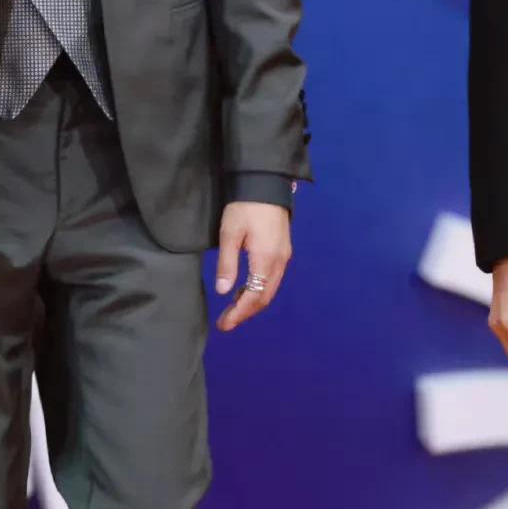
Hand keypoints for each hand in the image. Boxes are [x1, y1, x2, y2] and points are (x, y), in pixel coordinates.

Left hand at [214, 201, 291, 331]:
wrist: (266, 183)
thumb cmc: (244, 206)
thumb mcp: (229, 234)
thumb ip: (227, 264)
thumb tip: (223, 292)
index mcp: (266, 260)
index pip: (254, 297)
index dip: (239, 314)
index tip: (224, 325)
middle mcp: (279, 262)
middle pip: (265, 297)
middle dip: (245, 312)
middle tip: (226, 322)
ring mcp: (284, 256)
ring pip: (270, 289)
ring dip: (252, 302)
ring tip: (231, 308)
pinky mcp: (283, 250)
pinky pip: (272, 279)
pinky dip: (259, 290)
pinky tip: (244, 289)